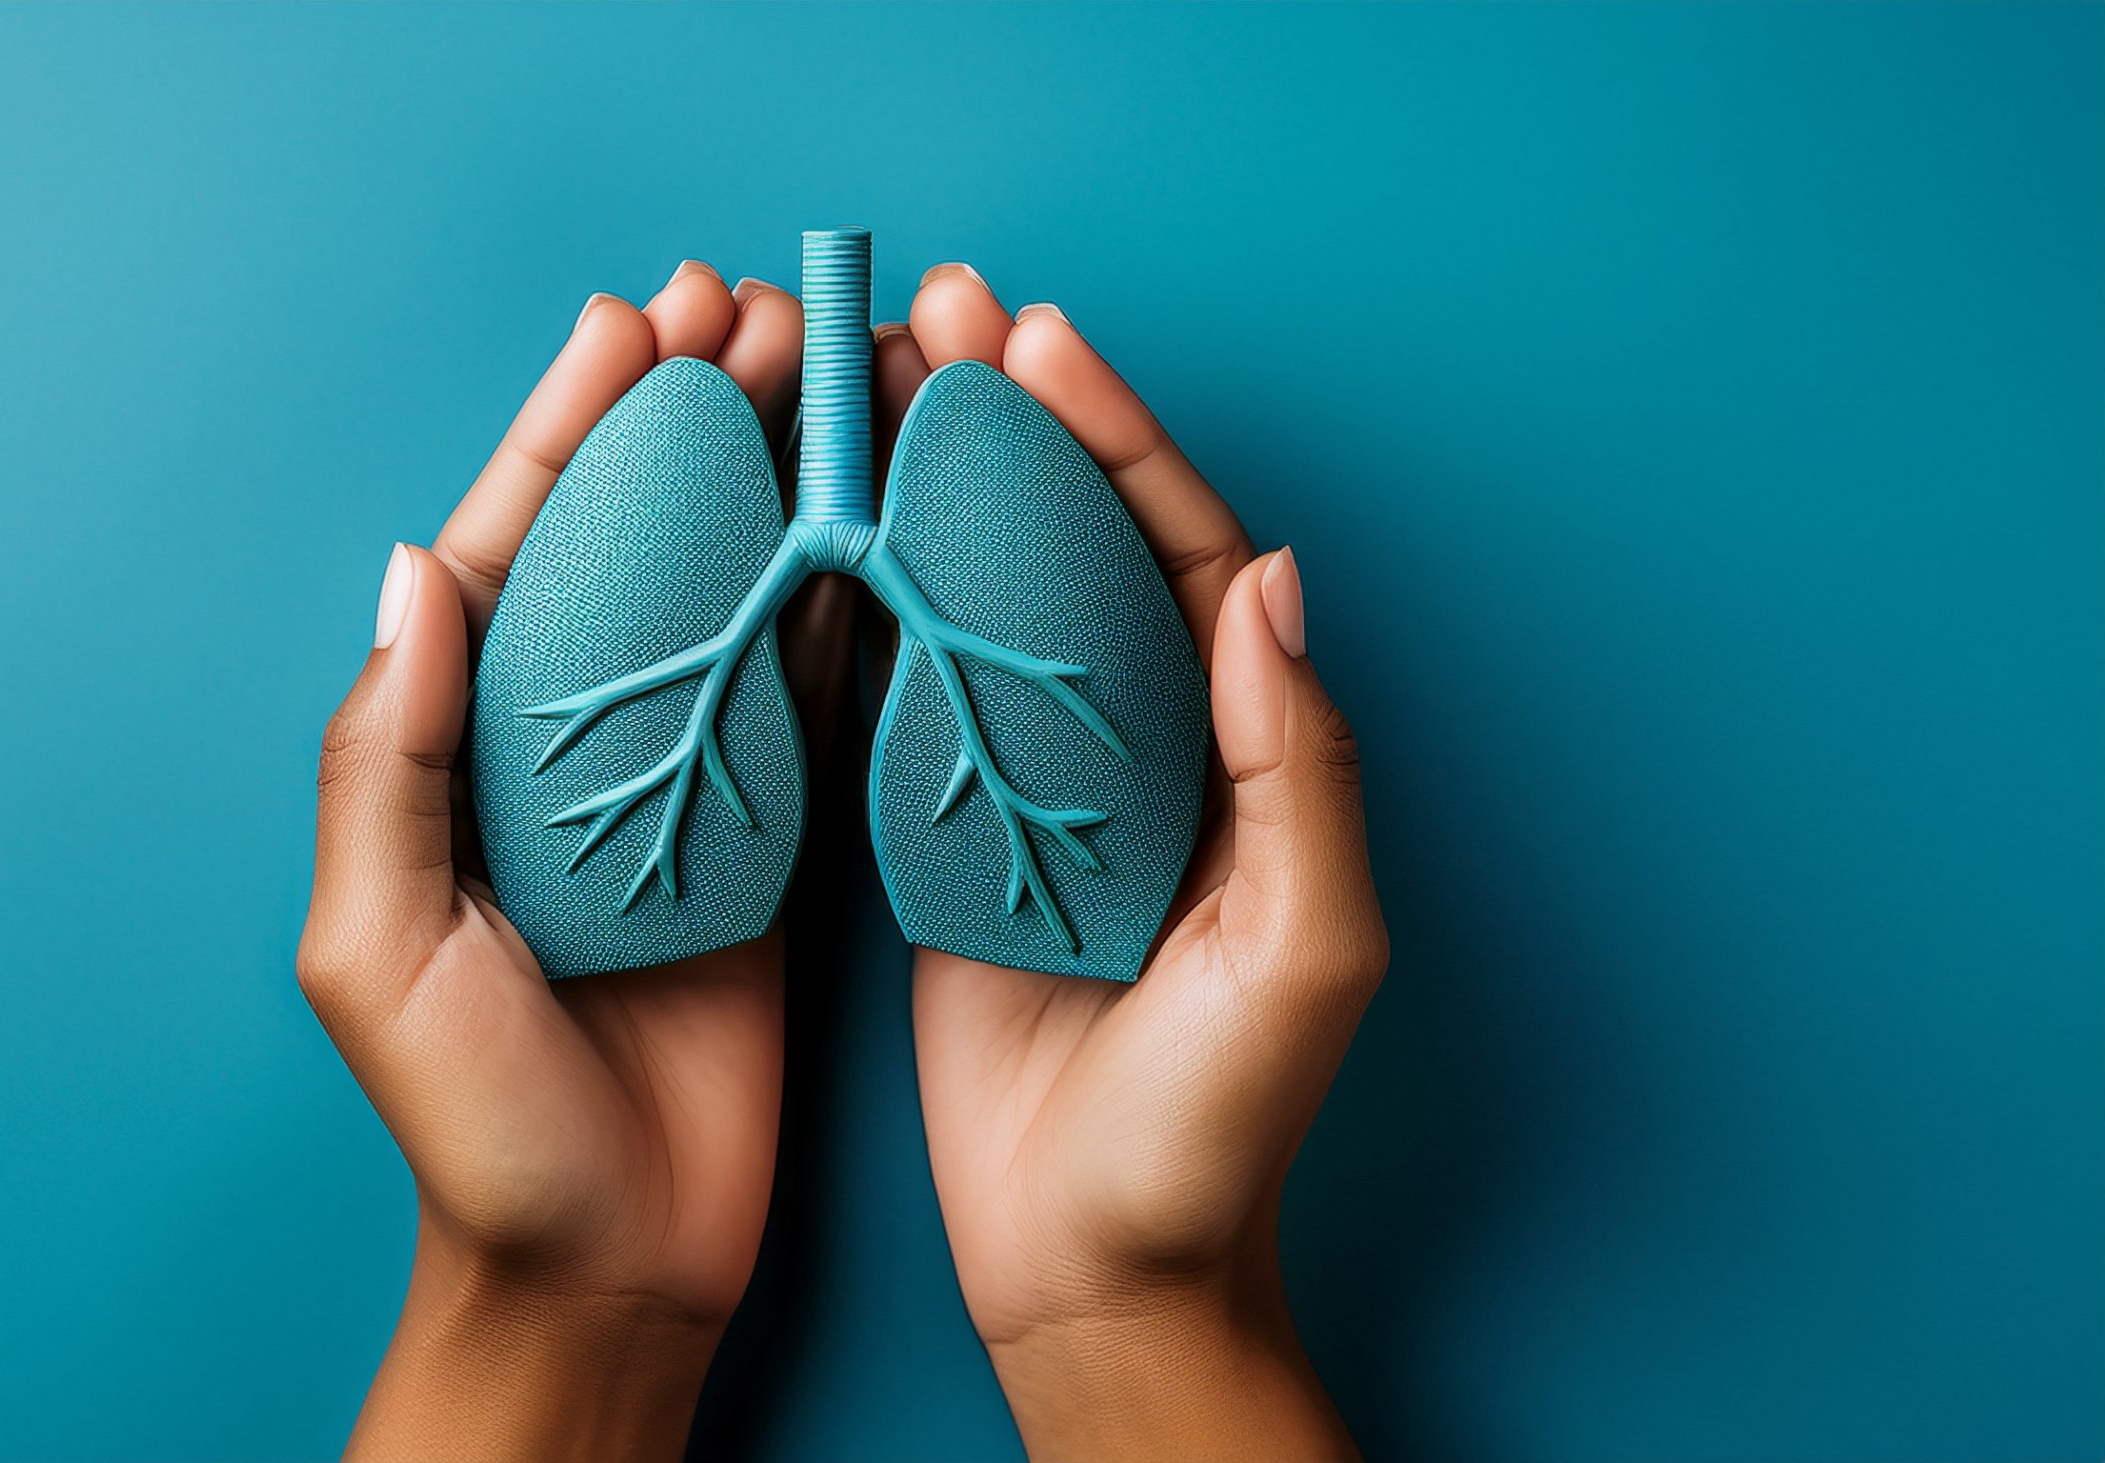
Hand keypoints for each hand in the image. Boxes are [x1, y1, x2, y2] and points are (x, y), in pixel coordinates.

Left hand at [299, 263, 833, 1462]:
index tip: (641, 319)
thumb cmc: (477, 1127)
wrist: (611, 1264)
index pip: (517, 547)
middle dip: (690, 417)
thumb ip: (388, 764)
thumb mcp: (384, 950)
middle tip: (762, 309)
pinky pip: (812, 696)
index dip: (575, 425)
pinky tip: (884, 523)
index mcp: (468, 752)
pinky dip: (846, 603)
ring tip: (830, 376)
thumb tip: (414, 569)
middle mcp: (575, 747)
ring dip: (776, 482)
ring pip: (730, 594)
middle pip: (635, 542)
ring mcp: (682, 789)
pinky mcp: (775, 843)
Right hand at [883, 267, 1388, 1461]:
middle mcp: (1140, 749)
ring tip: (872, 376)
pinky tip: (823, 522)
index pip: (1183, 553)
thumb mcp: (1299, 954)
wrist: (1093, 1267)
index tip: (1035, 342)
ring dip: (937, 480)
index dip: (1115, 439)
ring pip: (988, 594)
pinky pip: (908, 689)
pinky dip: (871, 595)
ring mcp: (1035, 788)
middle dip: (1018, 419)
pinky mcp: (944, 841)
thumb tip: (1268, 581)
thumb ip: (1297, 769)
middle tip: (939, 311)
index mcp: (1235, 756)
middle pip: (1078, 544)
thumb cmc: (1210, 1134)